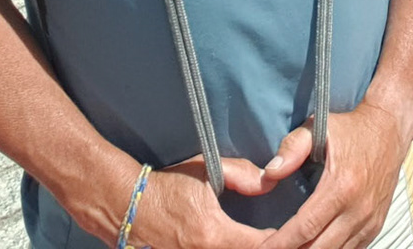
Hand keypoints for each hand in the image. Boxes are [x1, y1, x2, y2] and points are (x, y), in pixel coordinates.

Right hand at [122, 153, 272, 248]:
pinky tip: (234, 245)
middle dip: (266, 248)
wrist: (126, 204)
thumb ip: (241, 175)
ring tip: (257, 241)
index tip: (287, 233)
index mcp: (213, 233)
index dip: (279, 241)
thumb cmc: (167, 186)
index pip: (260, 245)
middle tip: (281, 241)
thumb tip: (269, 182)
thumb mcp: (206, 171)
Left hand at [259, 101, 408, 248]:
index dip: (281, 243)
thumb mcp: (318, 128)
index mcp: (341, 186)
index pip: (305, 227)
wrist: (390, 129)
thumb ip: (292, 148)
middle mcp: (358, 209)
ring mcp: (370, 221)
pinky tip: (313, 247)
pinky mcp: (376, 226)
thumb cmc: (351, 129)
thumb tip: (269, 174)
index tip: (263, 247)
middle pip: (319, 248)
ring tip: (291, 248)